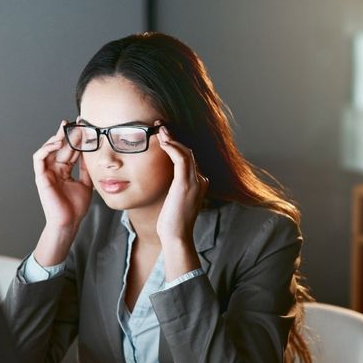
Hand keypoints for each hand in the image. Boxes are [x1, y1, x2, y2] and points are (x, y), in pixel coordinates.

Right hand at [32, 120, 93, 231]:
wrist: (70, 222)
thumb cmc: (76, 207)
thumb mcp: (87, 184)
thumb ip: (85, 169)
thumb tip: (91, 154)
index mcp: (64, 171)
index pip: (70, 150)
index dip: (76, 139)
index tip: (85, 127)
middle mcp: (54, 169)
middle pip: (60, 147)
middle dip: (68, 134)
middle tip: (77, 122)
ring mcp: (47, 173)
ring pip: (48, 150)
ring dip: (56, 138)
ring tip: (66, 131)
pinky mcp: (40, 177)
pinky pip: (39, 159)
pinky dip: (46, 149)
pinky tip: (56, 144)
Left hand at [155, 124, 208, 244]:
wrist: (176, 236)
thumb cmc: (172, 222)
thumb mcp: (174, 200)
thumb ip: (174, 187)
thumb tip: (164, 177)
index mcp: (200, 183)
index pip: (189, 158)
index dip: (177, 145)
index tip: (164, 135)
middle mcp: (201, 180)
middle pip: (189, 152)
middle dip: (174, 138)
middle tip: (161, 127)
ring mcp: (196, 181)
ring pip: (186, 152)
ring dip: (173, 139)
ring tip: (161, 129)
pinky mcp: (186, 184)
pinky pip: (182, 159)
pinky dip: (173, 148)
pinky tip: (164, 142)